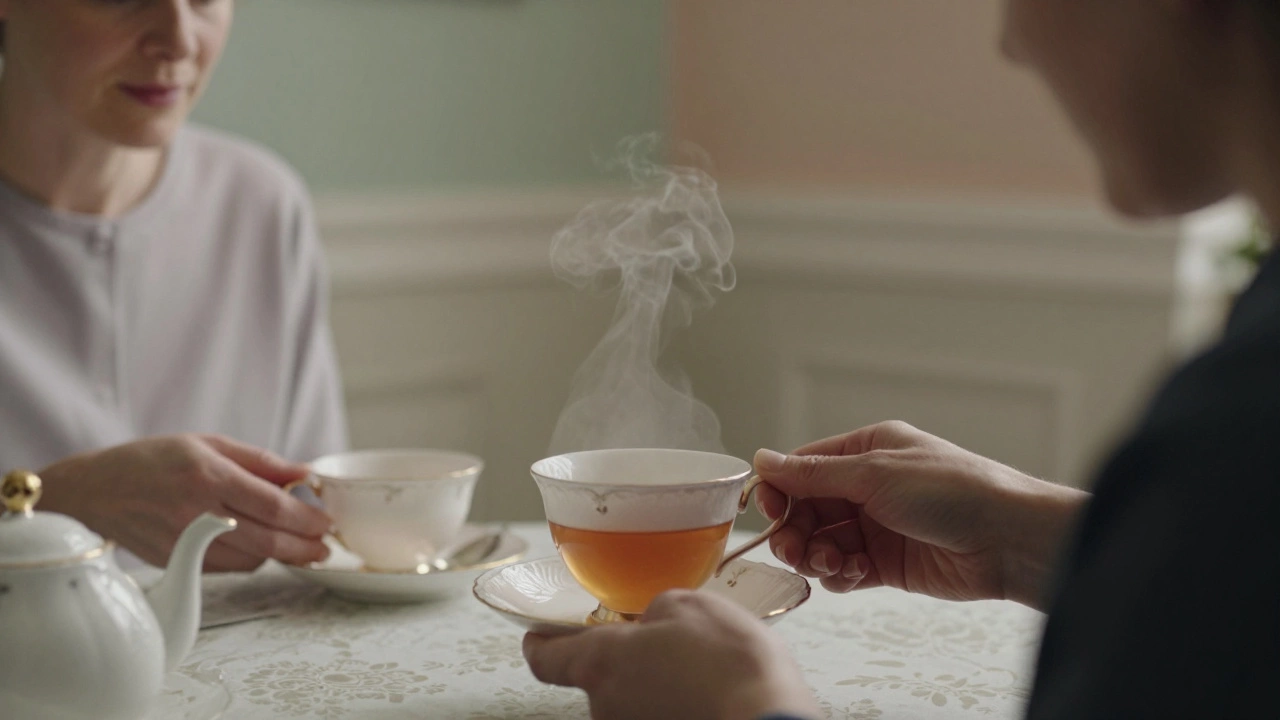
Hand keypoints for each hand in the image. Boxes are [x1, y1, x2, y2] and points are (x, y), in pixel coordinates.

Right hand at [37, 434, 331, 570]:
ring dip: (281, 556)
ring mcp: (184, 542)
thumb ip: (260, 461)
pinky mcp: (175, 562)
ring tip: (301, 547)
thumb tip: (304, 473)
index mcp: (208, 475)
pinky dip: (251, 559)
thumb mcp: (207, 444)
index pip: (271, 504)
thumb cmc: (153, 460)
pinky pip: (227, 567)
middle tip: (324, 547)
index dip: (305, 518)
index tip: (326, 521)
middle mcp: (197, 511)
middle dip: (304, 547)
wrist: (93, 491)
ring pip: (250, 560)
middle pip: (266, 540)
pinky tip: (262, 547)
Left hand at [523, 591, 818, 719]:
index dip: (540, 643)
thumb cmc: (730, 666)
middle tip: (671, 642)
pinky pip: (662, 715)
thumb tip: (654, 621)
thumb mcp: (691, 606)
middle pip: (602, 678)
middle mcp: (606, 706)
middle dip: (631, 659)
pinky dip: (681, 705)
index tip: (537, 635)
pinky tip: (713, 695)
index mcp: (602, 662)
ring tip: (706, 670)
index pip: (547, 658)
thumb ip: (657, 609)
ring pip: (637, 699)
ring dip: (660, 683)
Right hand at [755, 420, 1087, 608]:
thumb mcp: (875, 473)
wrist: (1008, 539)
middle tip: (793, 548)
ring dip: (816, 556)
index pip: (804, 468)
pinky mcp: (887, 565)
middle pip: (806, 510)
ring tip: (831, 562)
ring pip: (821, 543)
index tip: (766, 509)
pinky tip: (857, 573)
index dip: (779, 489)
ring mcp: (877, 527)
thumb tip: (762, 459)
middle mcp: (868, 487)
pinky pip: (845, 571)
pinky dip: (841, 576)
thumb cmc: (953, 491)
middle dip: (794, 530)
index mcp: (866, 450)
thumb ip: (813, 474)